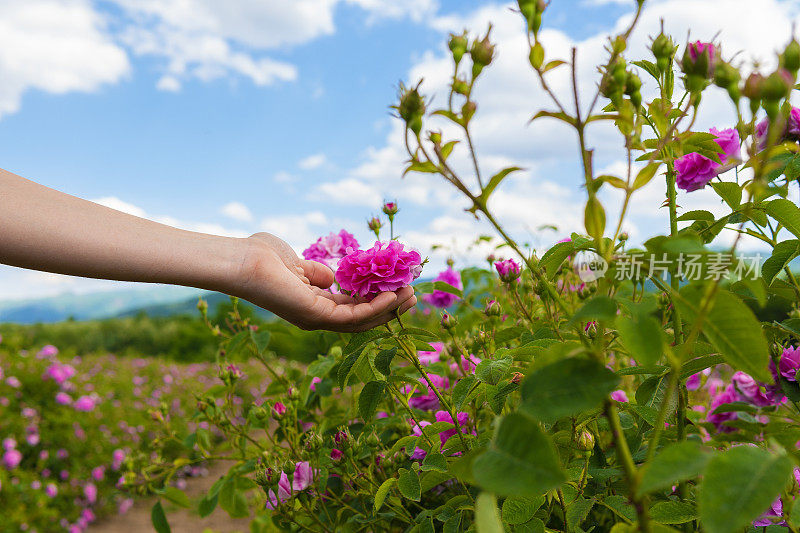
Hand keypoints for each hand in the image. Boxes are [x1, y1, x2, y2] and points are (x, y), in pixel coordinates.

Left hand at [233, 233, 416, 331]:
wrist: (241, 259)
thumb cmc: (262, 256)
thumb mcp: (298, 263)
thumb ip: (317, 272)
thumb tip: (335, 277)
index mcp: (312, 305)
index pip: (352, 307)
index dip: (377, 298)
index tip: (398, 285)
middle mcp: (316, 317)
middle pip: (362, 318)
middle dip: (389, 307)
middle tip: (413, 293)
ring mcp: (315, 319)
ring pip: (362, 321)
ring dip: (389, 309)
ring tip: (410, 294)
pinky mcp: (315, 316)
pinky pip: (353, 317)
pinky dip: (375, 309)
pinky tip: (391, 296)